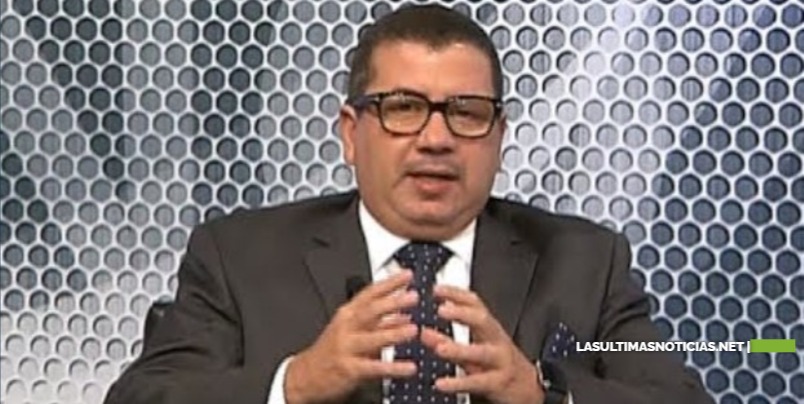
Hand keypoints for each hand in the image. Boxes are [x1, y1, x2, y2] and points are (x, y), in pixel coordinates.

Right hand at [284, 270, 418, 403]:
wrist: (306, 375)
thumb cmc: (333, 349)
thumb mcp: (354, 330)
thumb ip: (380, 322)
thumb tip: (405, 314)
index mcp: (348, 314)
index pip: (370, 293)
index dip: (389, 283)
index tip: (407, 275)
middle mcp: (347, 327)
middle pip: (370, 311)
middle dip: (392, 302)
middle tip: (413, 297)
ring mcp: (347, 348)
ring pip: (371, 338)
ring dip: (393, 333)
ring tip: (413, 329)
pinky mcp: (349, 369)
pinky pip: (374, 368)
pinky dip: (392, 368)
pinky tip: (408, 368)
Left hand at [423, 285, 544, 403]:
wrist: (528, 388)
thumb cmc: (496, 363)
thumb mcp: (473, 349)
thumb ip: (447, 341)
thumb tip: (423, 332)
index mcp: (489, 328)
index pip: (475, 304)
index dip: (456, 294)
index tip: (437, 289)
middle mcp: (496, 341)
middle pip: (482, 321)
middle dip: (462, 314)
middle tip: (441, 310)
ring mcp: (499, 361)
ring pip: (481, 353)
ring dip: (459, 349)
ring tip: (440, 348)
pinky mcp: (498, 383)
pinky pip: (477, 382)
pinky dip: (458, 383)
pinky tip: (441, 384)